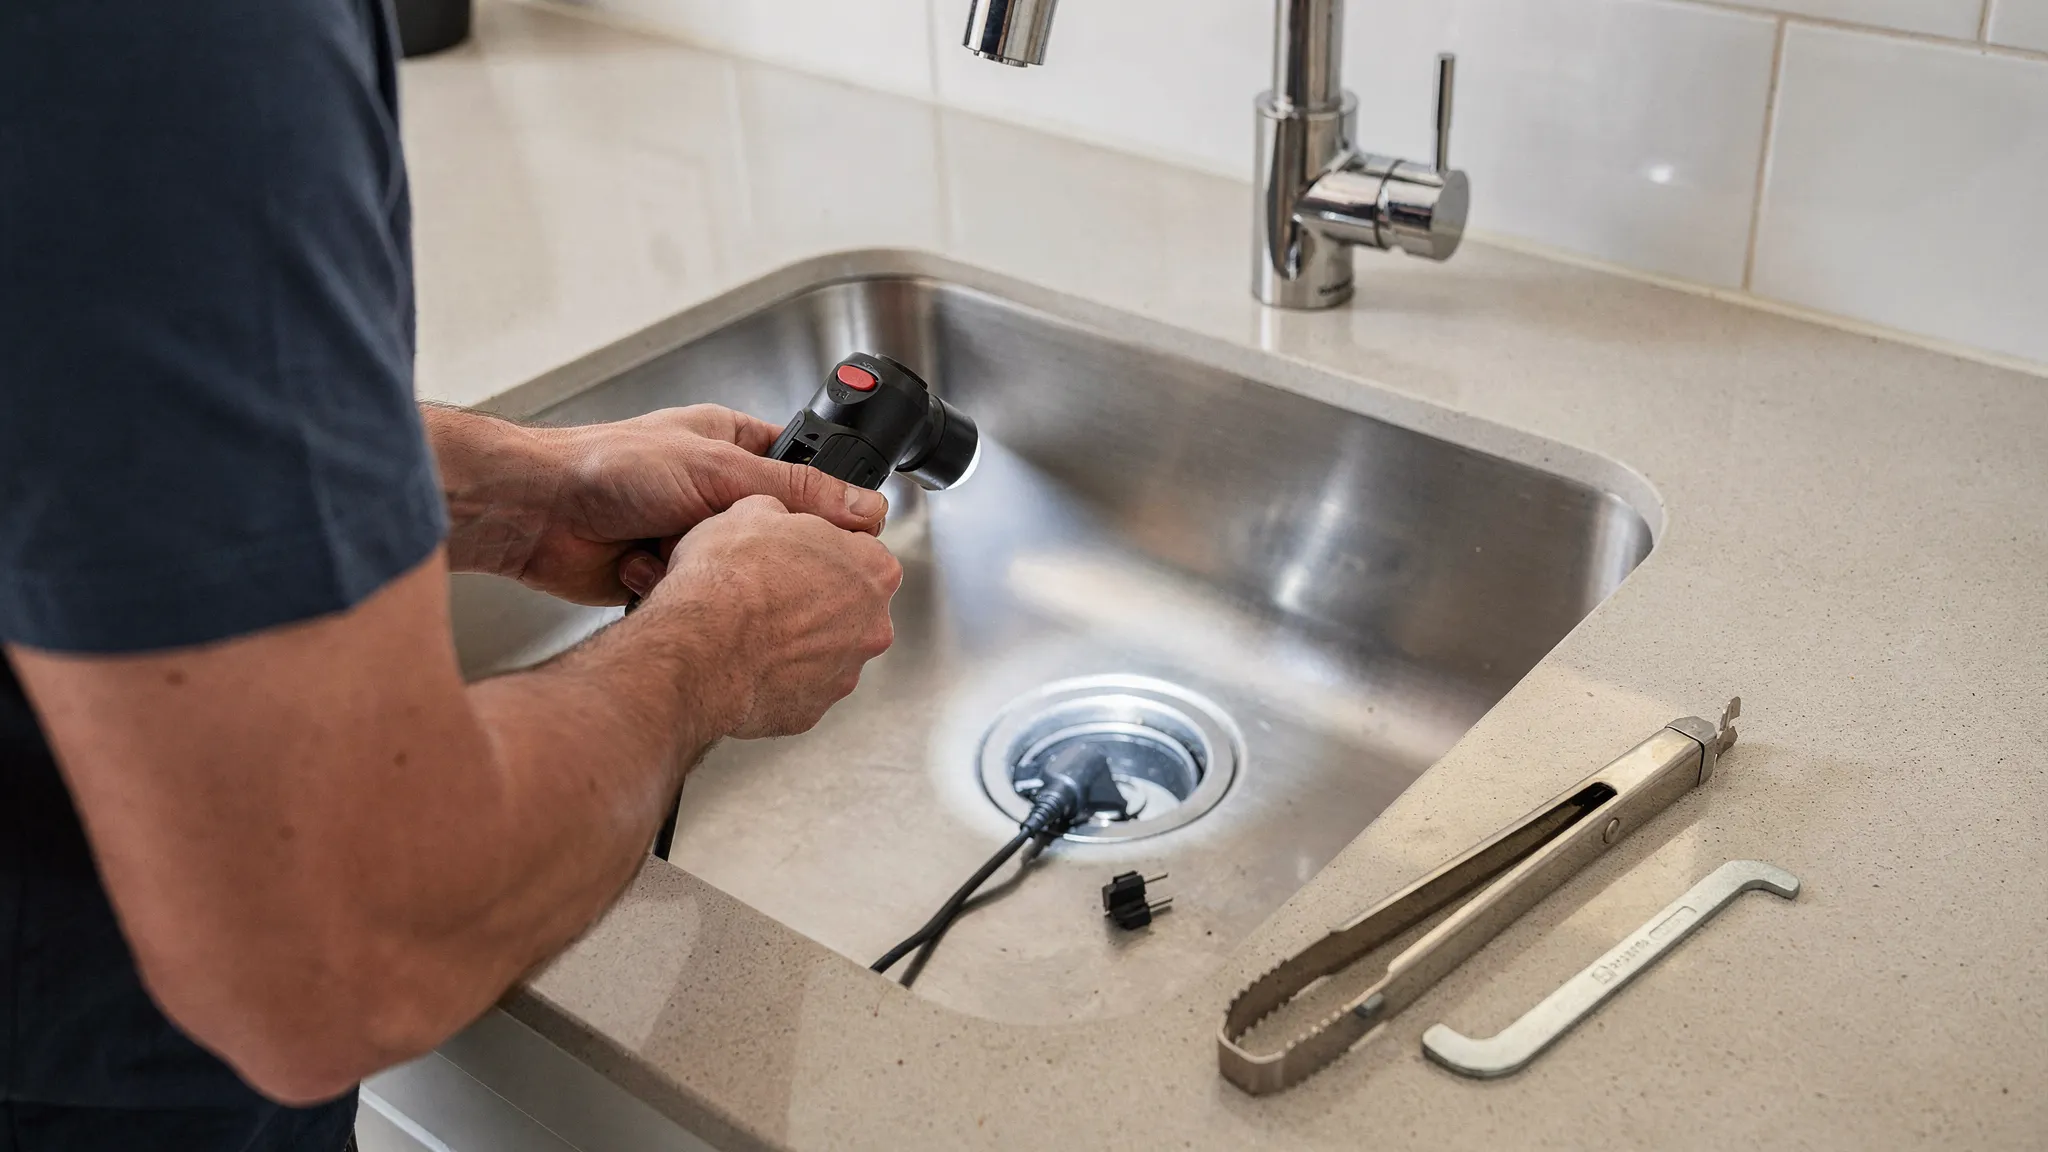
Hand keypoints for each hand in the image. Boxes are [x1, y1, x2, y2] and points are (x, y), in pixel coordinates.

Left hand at [430, 404, 888, 604]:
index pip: (805, 475)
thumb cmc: (608, 467)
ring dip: (714, 571)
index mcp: (733, 446)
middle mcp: (715, 491)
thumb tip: (864, 507)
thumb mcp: (717, 468)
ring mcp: (689, 536)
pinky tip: (656, 576)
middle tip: (750, 551)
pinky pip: (703, 597)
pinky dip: (683, 592)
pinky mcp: (668, 578)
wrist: (534, 516)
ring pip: (739, 571)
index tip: (838, 536)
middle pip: (774, 533)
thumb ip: (795, 489)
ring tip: (681, 554)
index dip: (823, 508)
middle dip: (758, 547)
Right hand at [649, 495, 901, 737]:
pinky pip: (798, 690)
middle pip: (850, 608)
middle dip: (817, 601)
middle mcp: (870, 626)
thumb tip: (776, 516)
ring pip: (826, 653)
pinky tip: (747, 663)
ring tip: (753, 630)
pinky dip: (777, 679)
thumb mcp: (752, 511)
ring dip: (797, 642)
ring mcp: (844, 673)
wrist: (700, 644)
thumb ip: (784, 513)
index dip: (822, 551)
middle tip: (771, 592)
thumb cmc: (728, 579)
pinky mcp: (812, 711)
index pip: (861, 553)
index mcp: (870, 570)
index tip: (796, 555)